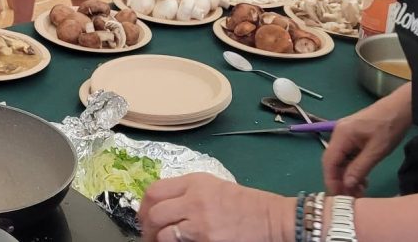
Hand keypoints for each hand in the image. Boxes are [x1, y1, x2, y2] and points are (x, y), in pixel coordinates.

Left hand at [139, 173, 293, 241]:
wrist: (273, 219)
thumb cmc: (245, 204)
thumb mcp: (214, 187)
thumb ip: (188, 192)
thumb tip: (162, 205)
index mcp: (194, 181)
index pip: (155, 190)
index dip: (144, 205)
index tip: (144, 215)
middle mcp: (194, 198)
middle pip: (154, 212)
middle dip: (146, 226)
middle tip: (148, 234)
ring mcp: (199, 222)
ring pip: (163, 233)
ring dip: (157, 240)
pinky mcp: (206, 240)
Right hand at [323, 85, 412, 195]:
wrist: (401, 107)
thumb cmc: (389, 127)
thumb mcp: (377, 150)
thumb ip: (360, 168)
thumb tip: (347, 184)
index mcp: (341, 135)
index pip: (329, 161)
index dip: (331, 180)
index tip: (339, 196)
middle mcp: (338, 134)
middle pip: (332, 161)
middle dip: (340, 180)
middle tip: (352, 196)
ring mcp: (345, 134)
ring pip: (340, 159)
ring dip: (347, 175)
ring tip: (360, 190)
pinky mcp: (353, 135)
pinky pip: (347, 154)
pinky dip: (352, 167)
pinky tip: (363, 178)